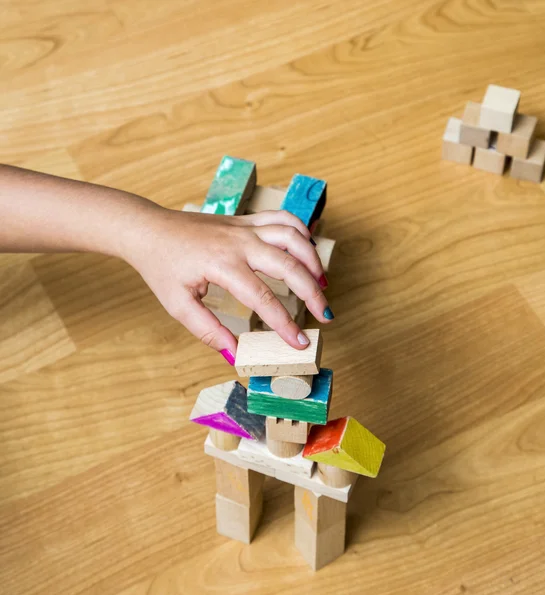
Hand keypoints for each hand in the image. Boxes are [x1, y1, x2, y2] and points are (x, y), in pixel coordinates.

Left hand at [124, 206, 331, 361]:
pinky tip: (306, 250)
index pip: (263, 298)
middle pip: (289, 264)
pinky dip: (301, 231)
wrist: (148, 230)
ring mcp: (244, 227)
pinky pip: (281, 219)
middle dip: (312, 292)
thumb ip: (208, 331)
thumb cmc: (161, 267)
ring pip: (292, 235)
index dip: (284, 324)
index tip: (299, 343)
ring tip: (323, 282)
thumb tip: (234, 356)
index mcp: (222, 265)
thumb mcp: (178, 305)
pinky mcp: (245, 220)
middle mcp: (239, 242)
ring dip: (312, 258)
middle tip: (325, 315)